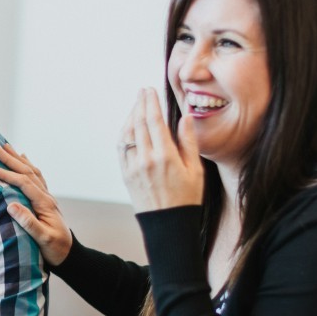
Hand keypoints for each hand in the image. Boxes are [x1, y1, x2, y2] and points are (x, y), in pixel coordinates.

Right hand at [0, 142, 72, 264]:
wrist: (70, 255)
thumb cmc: (55, 249)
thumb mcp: (42, 239)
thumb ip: (28, 222)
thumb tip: (10, 205)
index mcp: (44, 203)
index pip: (23, 182)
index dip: (6, 173)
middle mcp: (46, 196)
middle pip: (27, 172)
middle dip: (10, 158)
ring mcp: (47, 197)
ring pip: (32, 172)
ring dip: (18, 158)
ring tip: (6, 146)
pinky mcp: (45, 201)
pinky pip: (36, 178)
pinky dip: (28, 166)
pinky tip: (24, 159)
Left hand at [118, 88, 203, 211]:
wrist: (168, 225)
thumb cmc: (187, 198)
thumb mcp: (196, 170)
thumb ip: (189, 141)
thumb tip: (185, 117)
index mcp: (166, 156)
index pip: (154, 121)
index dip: (151, 102)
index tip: (150, 90)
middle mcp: (146, 160)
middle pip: (139, 123)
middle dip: (139, 104)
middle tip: (142, 91)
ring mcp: (133, 168)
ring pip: (127, 134)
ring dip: (130, 117)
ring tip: (136, 106)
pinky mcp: (126, 175)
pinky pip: (121, 149)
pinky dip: (123, 133)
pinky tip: (129, 126)